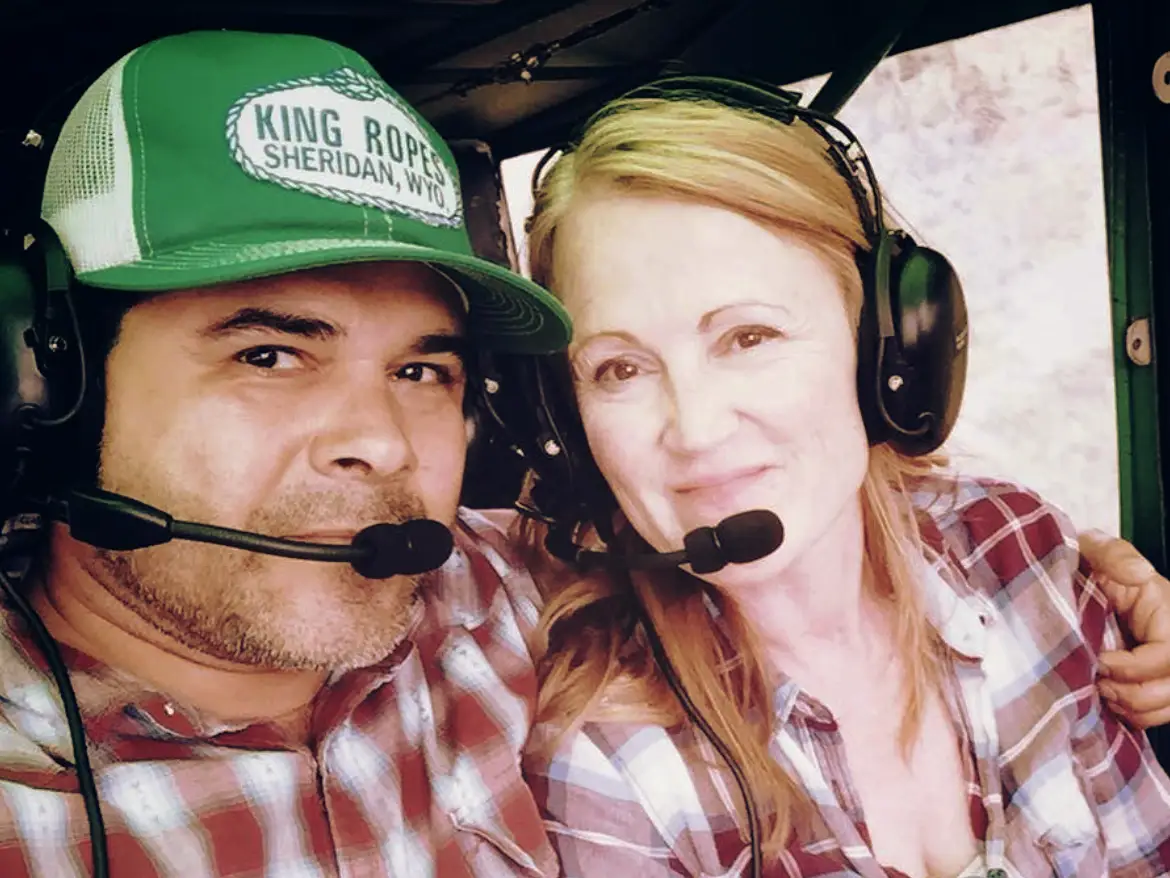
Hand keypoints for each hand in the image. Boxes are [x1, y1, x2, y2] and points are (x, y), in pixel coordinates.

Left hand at [1079, 529, 1169, 727]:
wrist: (1064, 577)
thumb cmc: (1079, 562)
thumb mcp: (1092, 548)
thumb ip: (1115, 555)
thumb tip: (1140, 573)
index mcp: (1165, 607)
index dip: (1138, 667)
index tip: (1100, 662)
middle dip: (1137, 694)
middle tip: (1100, 685)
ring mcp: (1165, 660)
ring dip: (1136, 708)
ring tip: (1102, 693)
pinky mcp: (1153, 677)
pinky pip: (1160, 710)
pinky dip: (1136, 715)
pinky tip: (1108, 701)